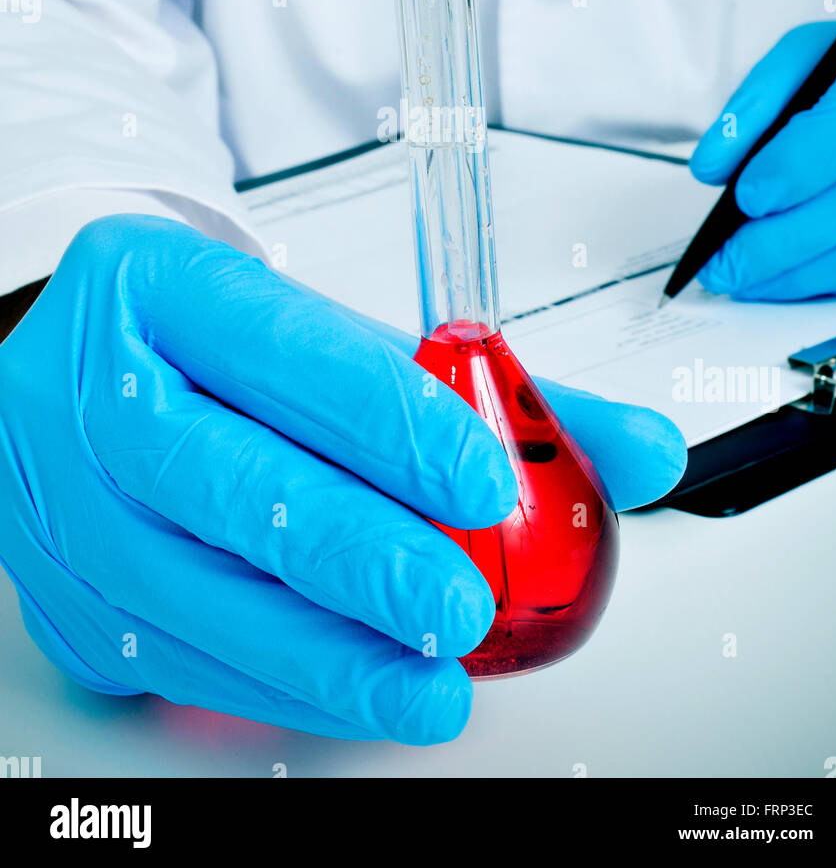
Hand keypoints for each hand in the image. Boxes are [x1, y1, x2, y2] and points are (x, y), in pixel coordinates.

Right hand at [0, 215, 684, 743]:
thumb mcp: (343, 338)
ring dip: (323, 649)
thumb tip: (640, 454)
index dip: (387, 420)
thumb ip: (494, 393)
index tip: (485, 482)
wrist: (84, 374)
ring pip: (191, 591)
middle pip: (225, 480)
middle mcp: (92, 387)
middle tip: (462, 602)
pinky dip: (278, 683)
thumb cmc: (228, 351)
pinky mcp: (60, 596)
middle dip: (356, 554)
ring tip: (431, 675)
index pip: (280, 348)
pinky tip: (359, 685)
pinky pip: (174, 655)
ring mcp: (63, 500)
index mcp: (162, 285)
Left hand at [690, 21, 835, 299]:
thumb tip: (713, 167)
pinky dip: (824, 281)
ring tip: (740, 279)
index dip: (793, 170)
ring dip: (797, 276)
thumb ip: (756, 103)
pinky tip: (782, 279)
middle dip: (778, 244)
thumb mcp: (807, 58)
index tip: (747, 197)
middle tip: (722, 265)